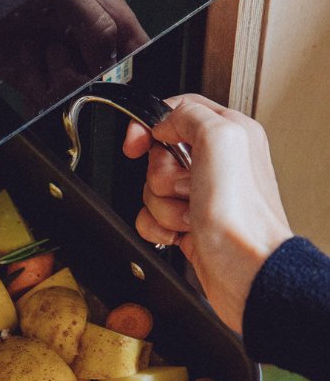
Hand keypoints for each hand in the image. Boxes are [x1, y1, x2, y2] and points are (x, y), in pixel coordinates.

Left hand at [0, 0, 147, 108]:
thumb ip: (94, 19)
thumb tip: (112, 59)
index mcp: (102, 10)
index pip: (135, 48)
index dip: (130, 70)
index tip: (110, 80)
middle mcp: (83, 40)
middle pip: (106, 81)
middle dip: (84, 79)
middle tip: (58, 56)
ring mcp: (59, 62)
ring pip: (75, 96)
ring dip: (53, 84)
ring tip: (33, 54)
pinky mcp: (33, 81)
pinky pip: (48, 105)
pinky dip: (37, 101)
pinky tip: (26, 79)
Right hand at [123, 94, 293, 333]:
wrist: (243, 268)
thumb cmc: (241, 213)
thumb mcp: (219, 139)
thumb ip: (188, 115)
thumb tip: (162, 122)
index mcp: (227, 133)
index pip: (175, 112)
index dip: (150, 126)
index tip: (137, 143)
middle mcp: (214, 162)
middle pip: (157, 156)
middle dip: (161, 177)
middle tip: (186, 187)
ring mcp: (199, 195)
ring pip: (150, 190)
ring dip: (162, 207)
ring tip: (190, 215)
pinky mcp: (187, 223)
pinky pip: (149, 218)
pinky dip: (157, 227)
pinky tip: (180, 232)